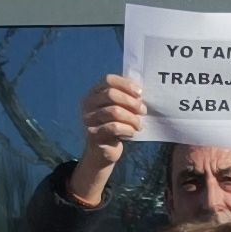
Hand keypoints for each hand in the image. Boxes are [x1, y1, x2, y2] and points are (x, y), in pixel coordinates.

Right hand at [70, 73, 145, 207]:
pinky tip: (132, 133)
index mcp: (94, 93)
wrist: (103, 151)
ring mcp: (88, 119)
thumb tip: (141, 91)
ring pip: (114, 111)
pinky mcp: (92, 134)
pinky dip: (127, 129)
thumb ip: (126, 98)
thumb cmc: (115, 126)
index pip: (108, 80)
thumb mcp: (119, 109)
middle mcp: (87, 104)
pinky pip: (114, 128)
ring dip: (132, 118)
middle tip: (143, 110)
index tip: (140, 93)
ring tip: (139, 125)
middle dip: (131, 102)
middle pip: (111, 94)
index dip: (125, 84)